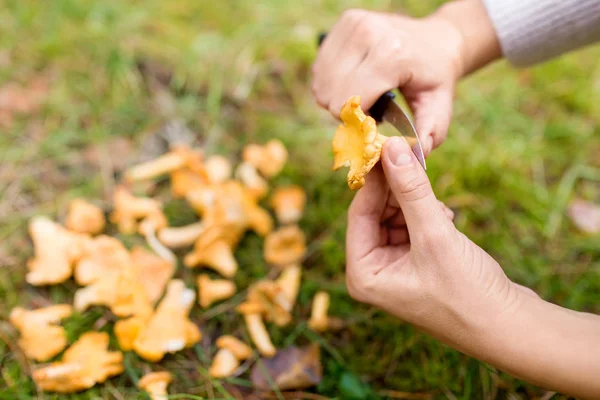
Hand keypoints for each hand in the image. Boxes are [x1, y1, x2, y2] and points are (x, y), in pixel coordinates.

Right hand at [312, 9, 464, 155]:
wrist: (436, 39)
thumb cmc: (435, 76)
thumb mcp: (439, 104)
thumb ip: (430, 131)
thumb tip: (417, 153)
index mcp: (392, 54)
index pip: (350, 102)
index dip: (358, 122)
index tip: (376, 122)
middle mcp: (369, 33)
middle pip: (332, 95)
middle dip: (347, 112)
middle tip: (369, 109)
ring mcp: (354, 24)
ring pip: (321, 83)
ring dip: (337, 97)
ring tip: (363, 94)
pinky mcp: (345, 22)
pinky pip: (320, 67)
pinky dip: (332, 81)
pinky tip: (354, 80)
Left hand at [346, 137, 524, 340]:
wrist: (509, 327)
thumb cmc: (468, 292)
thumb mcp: (435, 235)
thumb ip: (411, 190)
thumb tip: (391, 147)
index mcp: (363, 274)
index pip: (360, 212)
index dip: (376, 178)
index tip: (389, 144)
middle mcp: (372, 271)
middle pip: (376, 213)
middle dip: (399, 191)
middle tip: (417, 161)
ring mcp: (394, 268)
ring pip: (396, 216)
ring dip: (417, 204)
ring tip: (442, 212)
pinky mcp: (415, 263)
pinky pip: (412, 227)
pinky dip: (428, 217)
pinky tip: (447, 220)